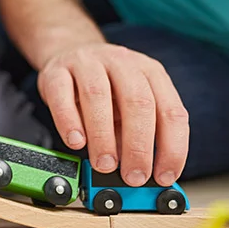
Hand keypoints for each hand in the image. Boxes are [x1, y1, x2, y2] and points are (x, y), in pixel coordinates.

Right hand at [38, 43, 188, 187]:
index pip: (171, 111)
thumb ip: (136, 134)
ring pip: (98, 96)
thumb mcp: (129, 106)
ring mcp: (88, 62)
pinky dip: (69, 122)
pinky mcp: (56, 70)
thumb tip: (140, 171)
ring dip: (103, 137)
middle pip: (138, 102)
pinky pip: (62, 95)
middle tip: (133, 175)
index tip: (163, 176)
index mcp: (150, 72)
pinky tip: (76, 142)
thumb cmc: (104, 86)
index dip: (172, 148)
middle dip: (138, 146)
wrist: (69, 52)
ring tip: (104, 164)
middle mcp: (122, 63)